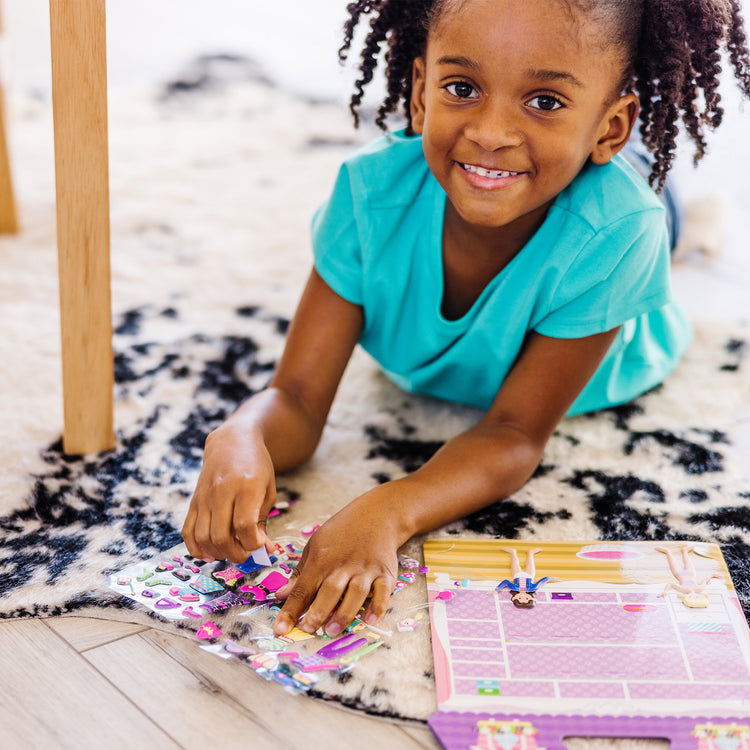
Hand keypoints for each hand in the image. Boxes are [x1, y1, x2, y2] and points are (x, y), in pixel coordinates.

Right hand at [182, 424, 276, 562]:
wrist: (232, 442)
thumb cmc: (256, 466)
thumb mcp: (268, 490)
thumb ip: (262, 521)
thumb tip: (263, 550)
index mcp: (246, 487)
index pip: (244, 525)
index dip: (253, 544)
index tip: (260, 546)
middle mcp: (222, 491)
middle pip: (221, 536)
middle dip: (235, 554)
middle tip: (246, 555)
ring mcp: (204, 496)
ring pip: (202, 537)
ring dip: (217, 553)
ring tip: (231, 552)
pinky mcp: (194, 501)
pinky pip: (187, 531)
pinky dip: (196, 548)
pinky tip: (210, 553)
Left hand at [272, 490, 403, 636]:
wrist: (376, 515)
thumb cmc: (341, 532)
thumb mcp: (315, 546)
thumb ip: (299, 573)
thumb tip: (280, 595)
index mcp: (322, 559)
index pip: (303, 588)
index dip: (291, 609)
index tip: (280, 628)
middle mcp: (344, 565)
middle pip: (330, 591)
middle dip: (318, 611)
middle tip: (308, 629)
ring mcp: (366, 569)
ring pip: (355, 593)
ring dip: (344, 612)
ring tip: (333, 630)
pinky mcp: (385, 573)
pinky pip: (383, 592)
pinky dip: (377, 606)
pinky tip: (369, 620)